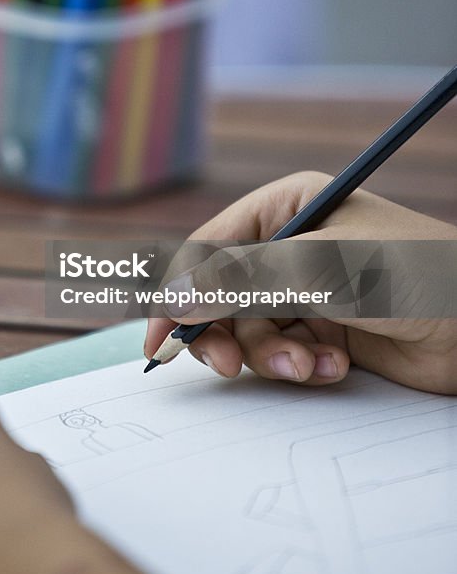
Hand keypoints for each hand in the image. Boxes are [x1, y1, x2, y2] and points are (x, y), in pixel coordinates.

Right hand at [145, 172, 456, 393]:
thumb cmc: (413, 275)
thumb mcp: (321, 270)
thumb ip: (241, 282)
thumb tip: (173, 296)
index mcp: (285, 207)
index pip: (208, 247)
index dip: (179, 291)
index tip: (159, 337)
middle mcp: (291, 245)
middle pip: (221, 294)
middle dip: (226, 333)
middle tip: (228, 366)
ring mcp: (307, 289)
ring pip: (250, 330)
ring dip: (273, 355)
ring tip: (311, 364)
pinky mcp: (325, 329)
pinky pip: (283, 351)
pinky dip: (302, 365)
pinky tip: (336, 366)